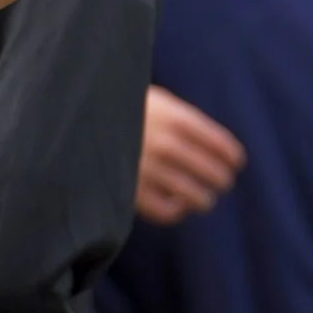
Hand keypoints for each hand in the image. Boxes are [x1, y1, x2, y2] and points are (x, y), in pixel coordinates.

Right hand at [134, 87, 245, 222]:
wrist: (76, 123)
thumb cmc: (121, 110)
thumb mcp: (153, 101)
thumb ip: (183, 120)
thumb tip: (219, 150)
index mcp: (174, 116)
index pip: (219, 144)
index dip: (232, 157)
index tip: (236, 164)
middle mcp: (164, 142)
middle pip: (212, 172)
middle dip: (221, 180)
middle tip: (221, 183)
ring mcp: (148, 169)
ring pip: (194, 196)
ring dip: (204, 200)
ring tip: (203, 200)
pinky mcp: (130, 192)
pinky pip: (167, 212)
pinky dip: (177, 211)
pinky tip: (176, 205)